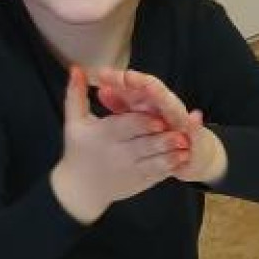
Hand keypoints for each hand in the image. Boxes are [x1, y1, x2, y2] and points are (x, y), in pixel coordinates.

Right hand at [50, 64, 192, 224]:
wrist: (80, 189)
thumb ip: (76, 94)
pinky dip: (169, 167)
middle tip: (179, 133)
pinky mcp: (137, 183)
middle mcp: (117, 154)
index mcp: (103, 136)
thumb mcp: (74, 123)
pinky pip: (155, 174)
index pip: (125, 127)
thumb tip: (75, 68)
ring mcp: (128, 171)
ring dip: (170, 153)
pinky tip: (181, 159)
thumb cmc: (78, 150)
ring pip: (152, 161)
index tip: (159, 118)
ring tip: (184, 145)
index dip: (143, 122)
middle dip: (162, 139)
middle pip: (142, 144)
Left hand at [91, 66, 226, 186]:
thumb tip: (101, 90)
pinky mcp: (195, 134)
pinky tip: (195, 118)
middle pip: (151, 90)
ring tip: (150, 86)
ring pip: (171, 105)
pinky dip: (195, 124)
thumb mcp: (138, 119)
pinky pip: (194, 130)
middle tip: (125, 75)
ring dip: (162, 96)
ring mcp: (181, 118)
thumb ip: (121, 105)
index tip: (101, 74)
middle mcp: (165, 105)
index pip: (133, 85)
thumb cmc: (161, 133)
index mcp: (149, 101)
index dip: (118, 79)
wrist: (192, 151)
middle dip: (139, 81)